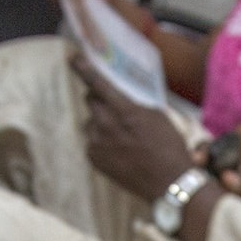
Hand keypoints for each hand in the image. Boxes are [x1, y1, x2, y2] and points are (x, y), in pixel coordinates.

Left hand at [72, 52, 197, 200]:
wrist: (168, 182)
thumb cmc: (168, 147)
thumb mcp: (157, 115)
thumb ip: (134, 104)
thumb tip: (122, 98)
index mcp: (123, 110)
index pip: (97, 82)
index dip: (83, 68)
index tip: (73, 58)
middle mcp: (105, 124)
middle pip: (91, 101)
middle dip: (99, 99)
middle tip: (114, 107)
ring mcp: (97, 143)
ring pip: (92, 122)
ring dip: (102, 123)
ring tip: (123, 136)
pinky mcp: (94, 158)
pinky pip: (92, 142)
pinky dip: (102, 142)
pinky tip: (120, 150)